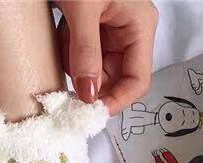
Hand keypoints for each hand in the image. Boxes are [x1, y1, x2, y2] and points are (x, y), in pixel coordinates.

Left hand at [55, 1, 157, 115]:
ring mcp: (111, 32)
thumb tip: (88, 94)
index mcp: (140, 27)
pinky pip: (82, 55)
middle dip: (89, 81)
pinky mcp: (93, 28)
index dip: (116, 101)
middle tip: (67, 77)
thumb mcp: (83, 8)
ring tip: (64, 34)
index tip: (91, 112)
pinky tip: (62, 31)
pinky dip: (68, 52)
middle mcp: (129, 33)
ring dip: (74, 64)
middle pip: (113, 79)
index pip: (137, 81)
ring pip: (94, 70)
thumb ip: (85, 50)